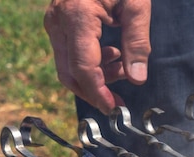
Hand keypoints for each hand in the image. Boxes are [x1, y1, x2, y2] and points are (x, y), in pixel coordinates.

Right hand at [44, 0, 151, 114]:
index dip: (99, 93)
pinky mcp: (58, 24)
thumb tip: (138, 79)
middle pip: (70, 74)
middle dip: (95, 93)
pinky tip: (114, 56)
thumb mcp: (137, 6)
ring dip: (96, 78)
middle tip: (120, 103)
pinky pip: (70, 54)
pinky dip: (91, 64)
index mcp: (78, 17)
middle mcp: (59, 21)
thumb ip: (138, 43)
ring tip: (124, 68)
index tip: (115, 109)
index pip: (84, 68)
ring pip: (68, 67)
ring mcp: (55, 23)